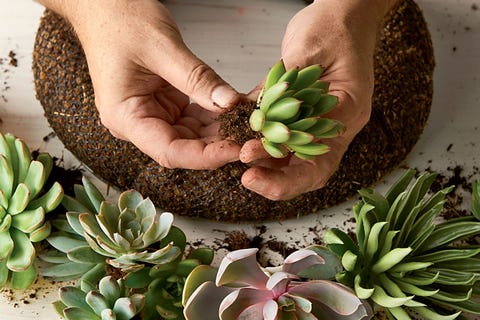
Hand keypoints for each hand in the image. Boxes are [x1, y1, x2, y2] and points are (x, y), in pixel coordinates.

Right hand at [44, 0, 240, 168]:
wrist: (106, 6)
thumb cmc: (120, 20)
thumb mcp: (163, 49)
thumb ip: (197, 79)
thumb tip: (230, 104)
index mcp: (125, 117)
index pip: (170, 151)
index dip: (206, 156)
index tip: (237, 149)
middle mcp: (138, 122)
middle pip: (185, 146)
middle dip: (221, 142)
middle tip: (255, 134)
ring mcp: (153, 114)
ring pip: (194, 134)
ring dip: (223, 128)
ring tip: (252, 120)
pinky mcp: (166, 105)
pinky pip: (196, 117)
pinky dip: (218, 113)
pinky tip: (239, 107)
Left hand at [240, 0, 396, 199]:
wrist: (343, 15)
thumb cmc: (330, 26)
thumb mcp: (303, 52)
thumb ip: (277, 88)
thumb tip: (250, 119)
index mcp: (347, 110)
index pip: (319, 156)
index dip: (287, 171)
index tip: (251, 166)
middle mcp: (336, 124)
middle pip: (311, 169)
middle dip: (279, 182)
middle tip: (247, 179)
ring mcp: (322, 123)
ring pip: (297, 160)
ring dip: (270, 168)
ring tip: (241, 163)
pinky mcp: (306, 117)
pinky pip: (287, 141)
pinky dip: (266, 147)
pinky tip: (244, 144)